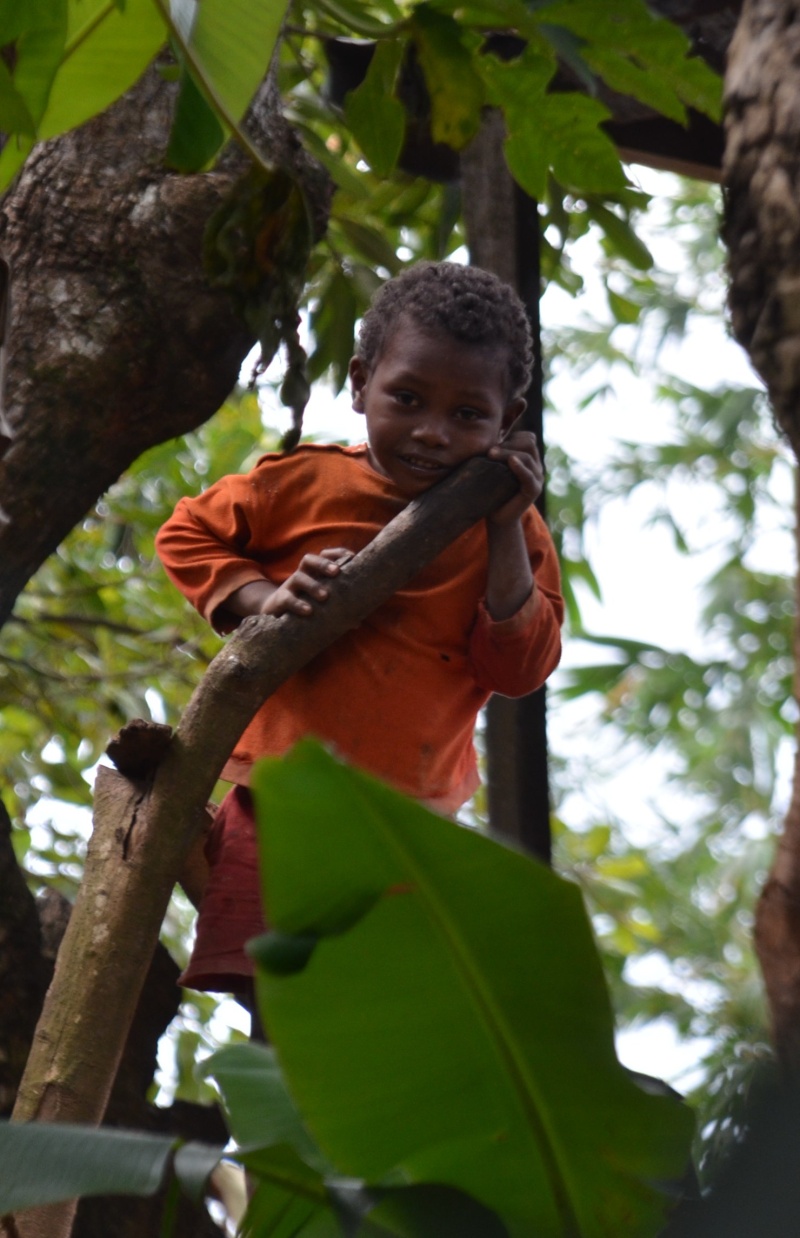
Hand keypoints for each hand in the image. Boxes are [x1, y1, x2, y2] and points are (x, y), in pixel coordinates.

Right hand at [225, 547, 354, 620]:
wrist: (276, 616)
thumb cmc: (304, 606)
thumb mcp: (319, 604)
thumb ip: (337, 608)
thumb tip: (357, 622)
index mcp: (313, 573)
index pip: (323, 555)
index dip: (337, 553)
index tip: (352, 557)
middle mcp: (301, 575)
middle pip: (309, 560)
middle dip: (323, 564)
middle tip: (337, 572)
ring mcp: (289, 586)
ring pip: (299, 577)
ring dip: (313, 585)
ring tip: (325, 596)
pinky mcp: (279, 601)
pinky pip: (287, 599)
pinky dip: (298, 604)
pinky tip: (308, 611)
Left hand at [486, 431, 542, 525]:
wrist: (497, 517)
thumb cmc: (492, 491)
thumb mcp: (494, 468)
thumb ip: (496, 453)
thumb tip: (486, 434)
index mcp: (529, 459)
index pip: (528, 437)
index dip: (512, 436)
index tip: (494, 444)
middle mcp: (536, 466)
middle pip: (529, 443)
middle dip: (509, 443)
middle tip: (490, 451)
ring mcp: (537, 478)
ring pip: (527, 457)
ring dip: (507, 453)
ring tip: (491, 455)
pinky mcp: (533, 490)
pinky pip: (529, 476)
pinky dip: (520, 467)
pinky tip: (511, 461)